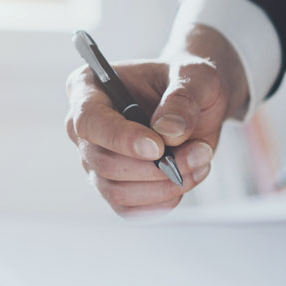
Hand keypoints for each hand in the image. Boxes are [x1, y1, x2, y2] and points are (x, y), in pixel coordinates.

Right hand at [65, 24, 247, 214]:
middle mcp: (85, 128)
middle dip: (154, 167)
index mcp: (89, 88)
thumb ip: (183, 99)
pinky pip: (128, 209)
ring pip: (116, 191)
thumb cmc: (190, 82)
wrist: (200, 103)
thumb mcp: (196, 77)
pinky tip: (187, 178)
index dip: (121, 139)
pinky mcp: (115, 185)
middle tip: (199, 151)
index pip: (88, 121)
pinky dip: (161, 201)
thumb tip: (168, 132)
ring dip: (164, 185)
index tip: (158, 147)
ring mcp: (96, 160)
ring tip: (199, 161)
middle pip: (102, 163)